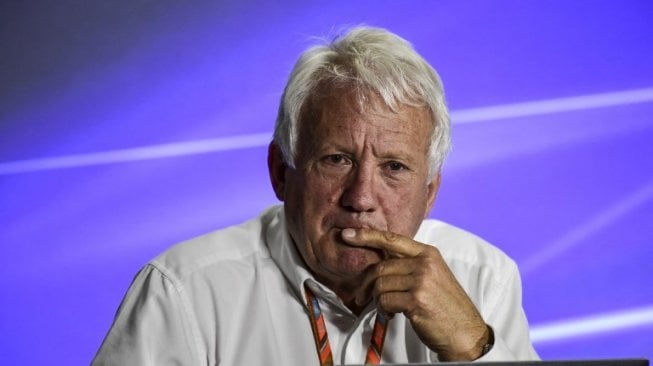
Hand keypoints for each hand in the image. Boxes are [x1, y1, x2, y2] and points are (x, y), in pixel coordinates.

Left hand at [341, 228, 489, 360]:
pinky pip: (385, 300)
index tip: (347, 234)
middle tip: (360, 296)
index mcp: (428, 254)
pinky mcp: (417, 299)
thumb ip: (409, 266)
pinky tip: (391, 315)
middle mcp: (425, 263)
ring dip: (377, 300)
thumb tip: (378, 264)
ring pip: (380, 285)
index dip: (366, 235)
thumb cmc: (445, 307)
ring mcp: (422, 280)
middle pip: (380, 266)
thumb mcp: (432, 277)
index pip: (391, 239)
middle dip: (365, 283)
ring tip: (385, 309)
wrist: (466, 333)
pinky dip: (383, 310)